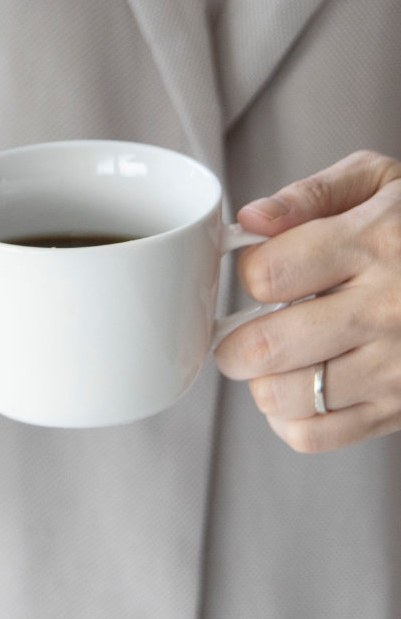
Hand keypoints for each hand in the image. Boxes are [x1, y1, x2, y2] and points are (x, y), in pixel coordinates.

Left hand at [215, 150, 400, 451]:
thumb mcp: (381, 182)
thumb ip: (310, 195)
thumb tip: (251, 219)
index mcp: (375, 244)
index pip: (267, 273)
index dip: (248, 274)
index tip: (261, 275)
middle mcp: (388, 310)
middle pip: (265, 345)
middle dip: (234, 341)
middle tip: (240, 332)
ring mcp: (398, 367)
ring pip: (285, 395)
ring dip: (261, 381)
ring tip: (277, 361)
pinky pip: (315, 436)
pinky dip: (289, 420)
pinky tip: (300, 390)